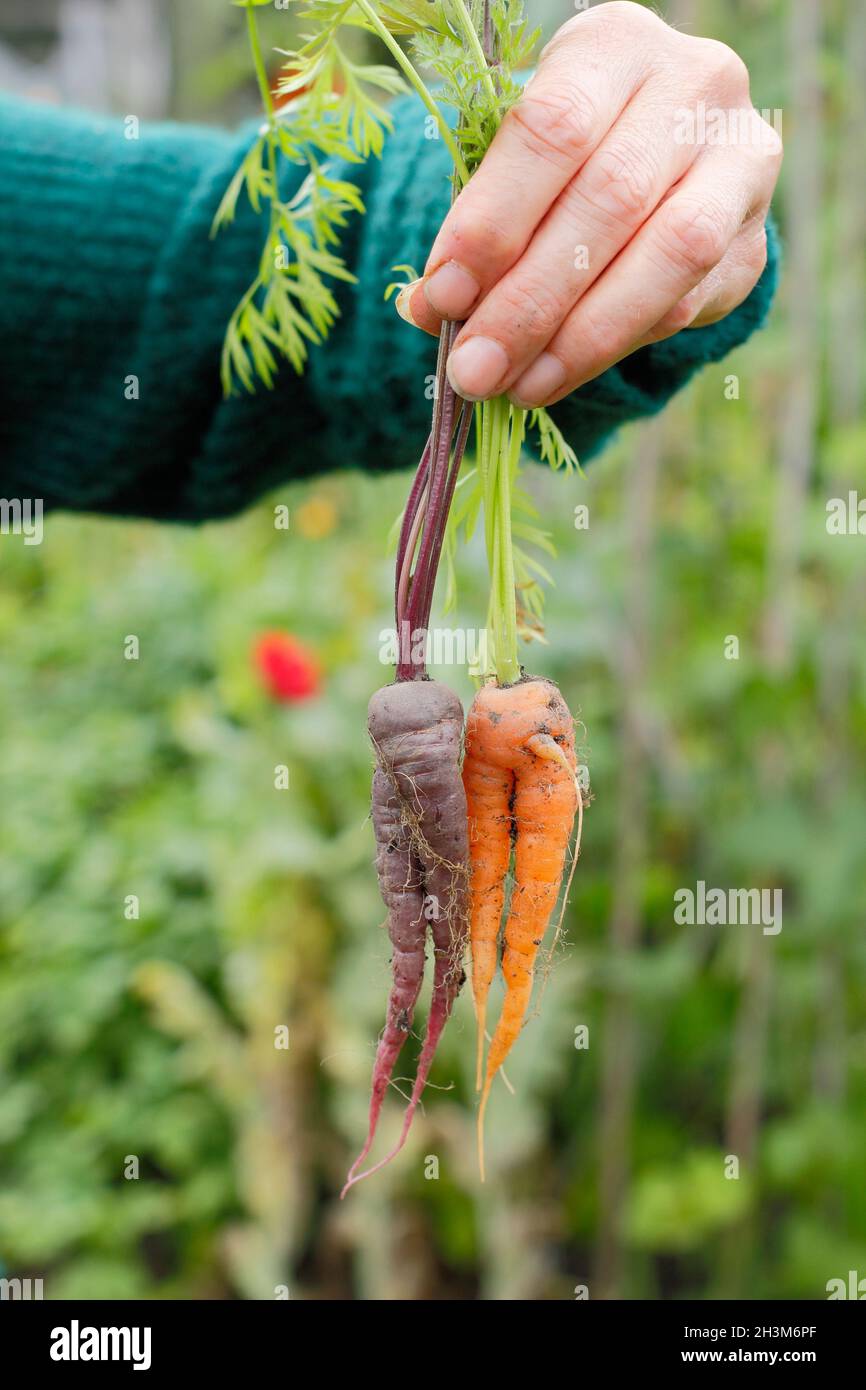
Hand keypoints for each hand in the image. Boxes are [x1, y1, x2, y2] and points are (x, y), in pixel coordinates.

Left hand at [396, 1, 781, 407]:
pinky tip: (560, 374)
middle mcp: (695, 86)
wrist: (660, 163)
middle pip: (611, 198)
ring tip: (517, 387)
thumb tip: (433, 310)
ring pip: (669, 255)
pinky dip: (618, 346)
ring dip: (583, 337)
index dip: (494, 221)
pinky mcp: (755, 239)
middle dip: (531, 300)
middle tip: (474, 368)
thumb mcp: (511, 166)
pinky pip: (689, 302)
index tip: (443, 296)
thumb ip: (477, 228)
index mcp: (615, 46)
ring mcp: (740, 161)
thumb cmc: (562, 159)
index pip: (554, 129)